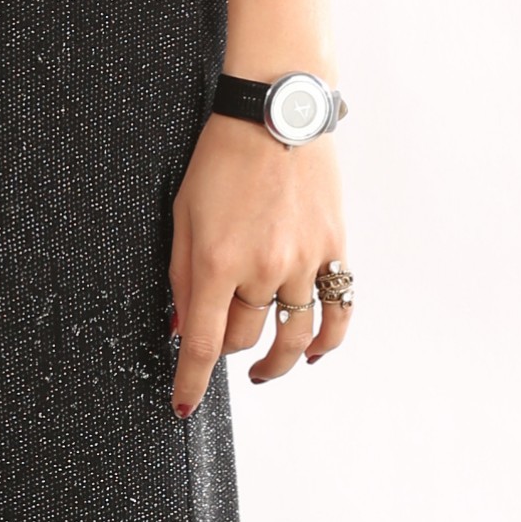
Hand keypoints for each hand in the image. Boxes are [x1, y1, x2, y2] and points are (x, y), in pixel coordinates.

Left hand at [169, 113, 349, 416]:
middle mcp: (263, 269)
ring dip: (277, 361)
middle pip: (245, 338)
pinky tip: (313, 352)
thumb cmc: (221, 160)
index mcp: (217, 261)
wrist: (275, 116)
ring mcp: (303, 261)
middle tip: (219, 345)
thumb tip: (184, 328)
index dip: (192, 382)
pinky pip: (337, 309)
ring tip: (265, 370)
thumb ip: (182, 277)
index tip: (183, 406)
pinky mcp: (334, 249)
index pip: (204, 344)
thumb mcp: (183, 216)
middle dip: (228, 349)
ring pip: (292, 335)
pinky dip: (328, 340)